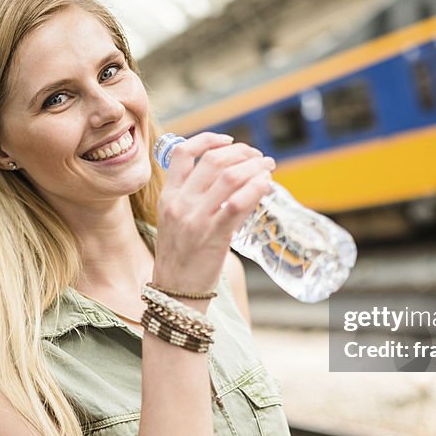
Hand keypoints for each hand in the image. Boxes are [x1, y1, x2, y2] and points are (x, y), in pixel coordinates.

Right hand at [153, 132, 274, 293]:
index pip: (183, 153)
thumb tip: (235, 181)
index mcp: (168, 197)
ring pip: (229, 177)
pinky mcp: (213, 236)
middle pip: (214, 161)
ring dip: (255, 168)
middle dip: (242, 153)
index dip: (209, 140)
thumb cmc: (182, 260)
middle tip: (259, 158)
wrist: (175, 295)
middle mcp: (179, 204)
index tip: (228, 140)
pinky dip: (256, 188)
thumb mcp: (177, 223)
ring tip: (268, 169)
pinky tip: (266, 186)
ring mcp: (195, 219)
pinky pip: (238, 203)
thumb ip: (196, 200)